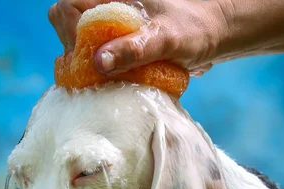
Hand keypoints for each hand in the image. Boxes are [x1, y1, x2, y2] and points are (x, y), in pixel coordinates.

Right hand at [48, 0, 226, 75]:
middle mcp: (107, 11)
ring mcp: (112, 30)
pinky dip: (98, 75)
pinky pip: (97, 60)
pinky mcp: (120, 47)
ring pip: (80, 45)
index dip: (67, 29)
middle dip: (74, 51)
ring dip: (85, 66)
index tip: (85, 55)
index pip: (68, 6)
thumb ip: (134, 49)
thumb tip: (98, 63)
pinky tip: (110, 85)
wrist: (216, 35)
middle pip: (67, 26)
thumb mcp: (165, 40)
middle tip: (94, 73)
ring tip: (103, 82)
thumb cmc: (194, 29)